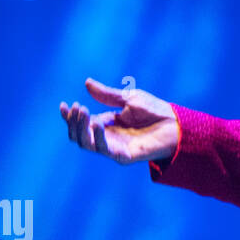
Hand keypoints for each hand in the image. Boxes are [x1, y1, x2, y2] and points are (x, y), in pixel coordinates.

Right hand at [59, 78, 179, 163]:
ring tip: (83, 113)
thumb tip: (87, 83)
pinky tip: (96, 123)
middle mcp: (107, 137)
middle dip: (74, 121)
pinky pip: (105, 150)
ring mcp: (114, 148)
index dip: (69, 116)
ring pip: (87, 144)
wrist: (177, 124)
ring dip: (81, 129)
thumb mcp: (129, 99)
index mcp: (106, 124)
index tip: (63, 105)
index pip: (80, 123)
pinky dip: (98, 138)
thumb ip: (108, 95)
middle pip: (79, 135)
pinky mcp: (124, 156)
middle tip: (77, 107)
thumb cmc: (155, 111)